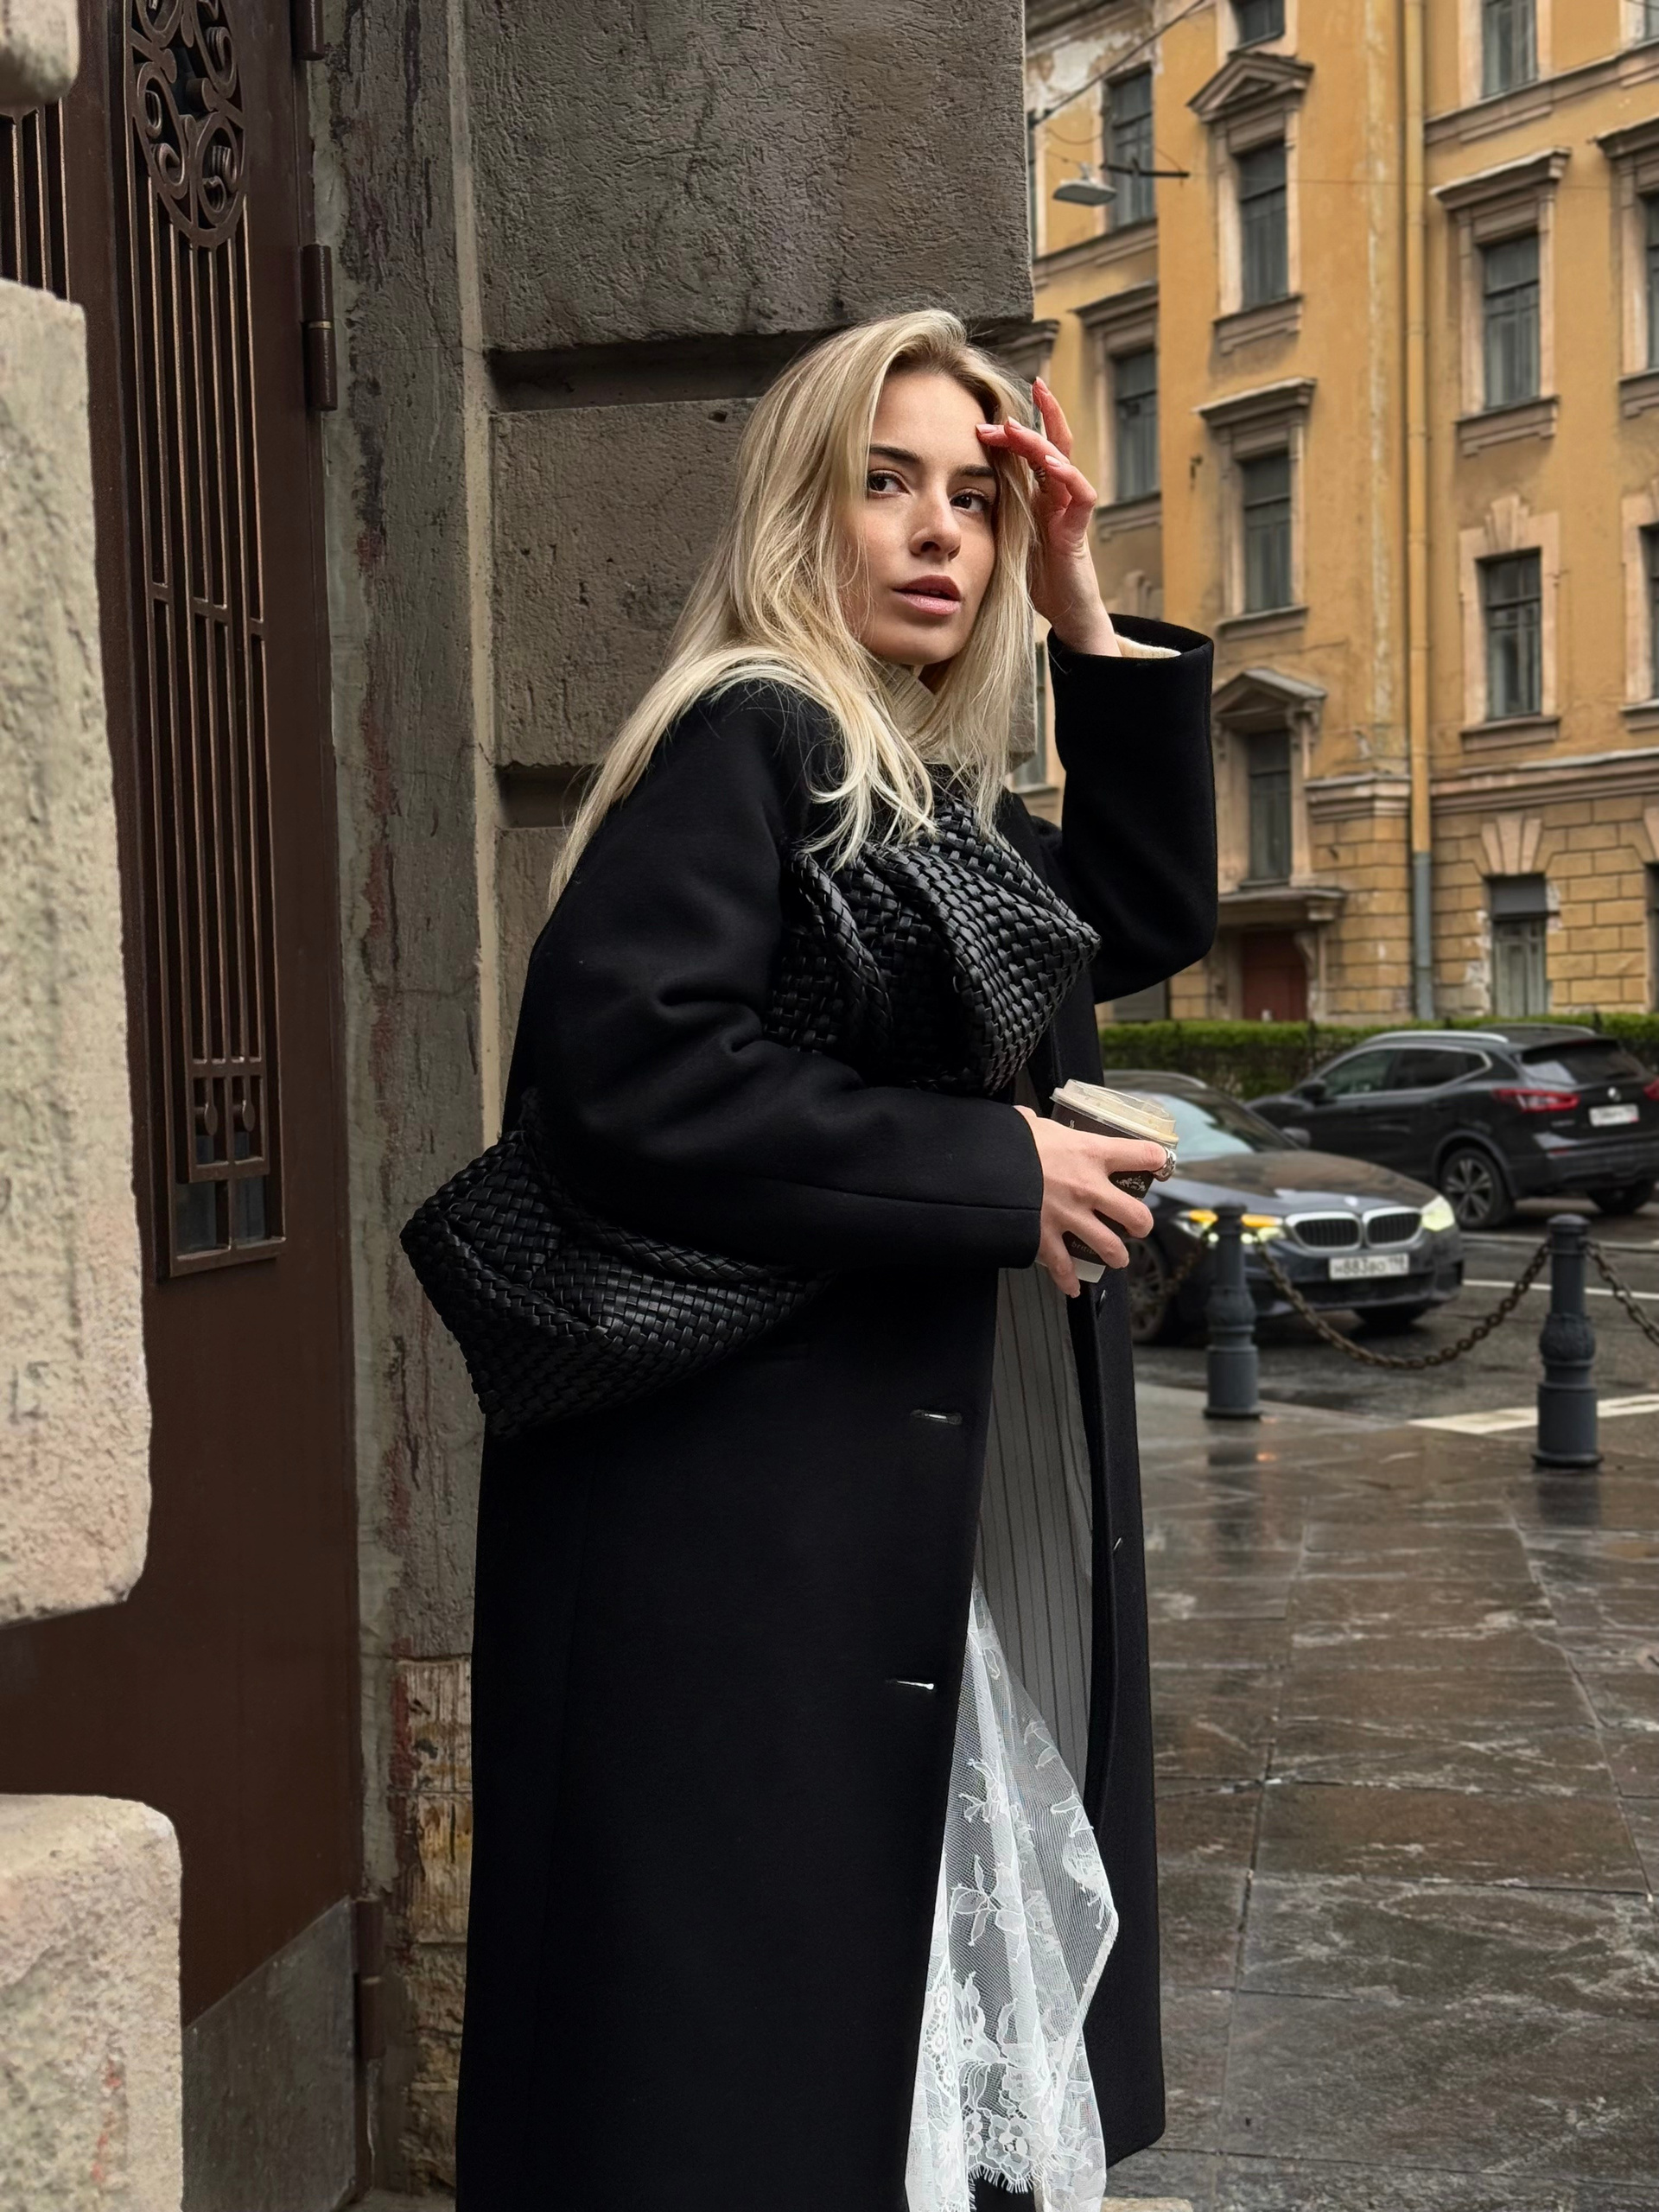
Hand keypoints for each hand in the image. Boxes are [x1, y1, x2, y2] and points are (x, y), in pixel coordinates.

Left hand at [976, 378, 1118, 656]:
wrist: (1061, 610)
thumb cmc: (1033, 574)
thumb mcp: (1001, 534)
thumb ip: (987, 510)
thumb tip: (945, 495)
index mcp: (1038, 492)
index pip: (1029, 449)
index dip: (1011, 430)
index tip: (981, 417)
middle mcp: (1057, 494)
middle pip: (1052, 441)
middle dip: (1040, 412)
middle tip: (1024, 387)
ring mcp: (1070, 509)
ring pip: (1063, 460)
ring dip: (1040, 440)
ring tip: (1017, 426)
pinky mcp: (1079, 530)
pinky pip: (1080, 494)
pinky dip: (1066, 475)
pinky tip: (1050, 463)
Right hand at [1015, 1106, 1162, 1296]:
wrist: (981, 1168)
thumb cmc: (1008, 1141)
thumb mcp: (1029, 1124)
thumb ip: (1035, 1125)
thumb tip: (1023, 1121)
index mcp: (1091, 1153)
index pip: (1142, 1155)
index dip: (1156, 1160)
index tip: (1158, 1164)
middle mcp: (1089, 1188)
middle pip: (1136, 1214)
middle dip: (1140, 1224)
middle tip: (1136, 1225)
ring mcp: (1070, 1217)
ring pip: (1109, 1247)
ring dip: (1116, 1255)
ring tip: (1116, 1258)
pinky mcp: (1046, 1238)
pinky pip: (1064, 1267)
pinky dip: (1069, 1280)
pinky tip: (1073, 1286)